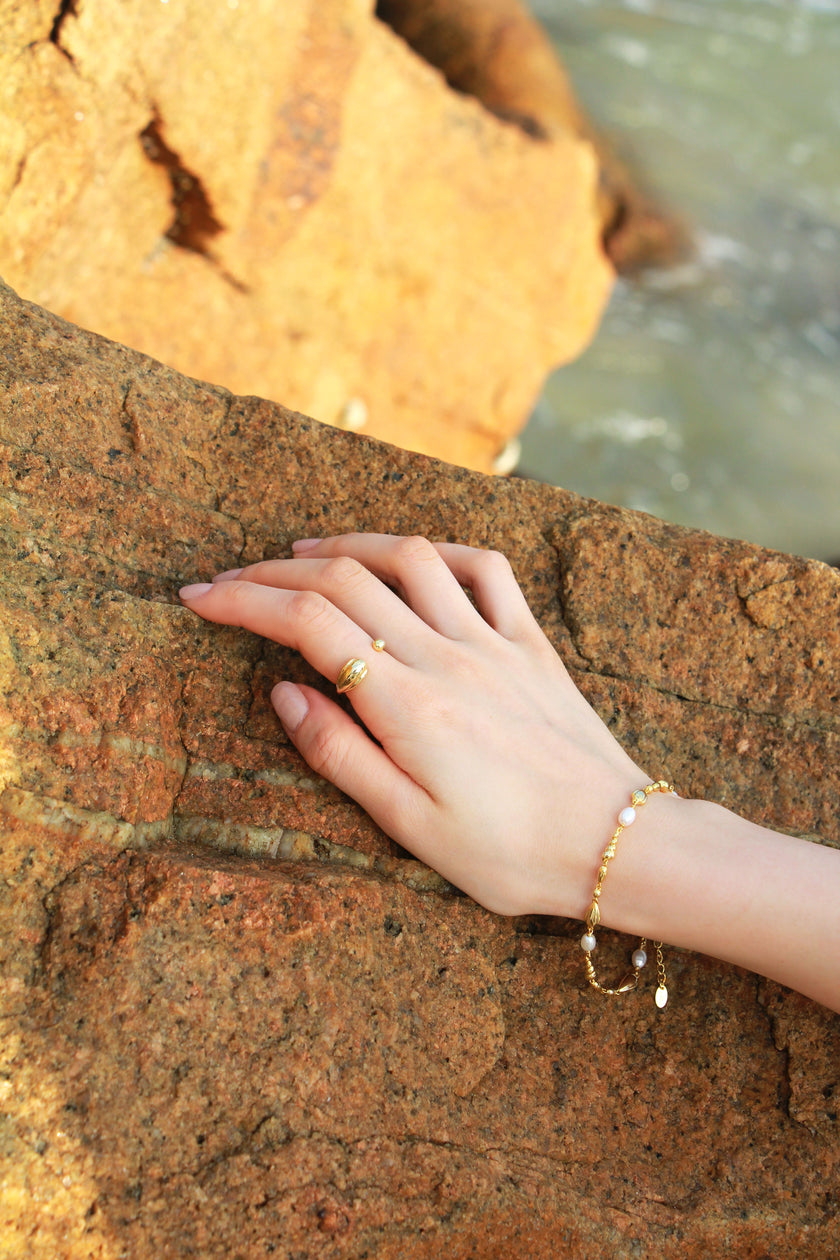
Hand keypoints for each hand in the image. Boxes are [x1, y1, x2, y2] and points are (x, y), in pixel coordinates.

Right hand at [179, 534, 647, 917]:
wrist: (615, 844)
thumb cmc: (511, 853)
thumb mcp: (409, 826)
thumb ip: (341, 754)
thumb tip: (284, 692)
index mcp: (408, 706)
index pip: (307, 624)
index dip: (244, 601)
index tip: (200, 598)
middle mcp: (447, 657)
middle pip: (347, 581)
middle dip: (275, 570)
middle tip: (232, 578)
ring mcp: (494, 641)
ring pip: (411, 558)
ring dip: (350, 545)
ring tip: (307, 555)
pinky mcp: (531, 643)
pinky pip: (486, 569)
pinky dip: (439, 550)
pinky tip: (413, 560)